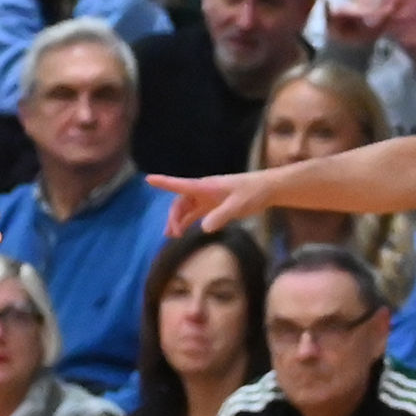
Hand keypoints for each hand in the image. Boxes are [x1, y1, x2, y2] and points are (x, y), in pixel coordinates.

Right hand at [150, 168, 286, 237]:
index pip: (181, 185)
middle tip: (173, 234)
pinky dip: (188, 221)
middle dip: (174, 217)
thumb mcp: (238, 206)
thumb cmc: (253, 193)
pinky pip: (195, 213)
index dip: (164, 182)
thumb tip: (203, 228)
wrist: (267, 189)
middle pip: (180, 202)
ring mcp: (208, 198)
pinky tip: (183, 231)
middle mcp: (204, 191)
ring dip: (178, 220)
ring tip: (171, 236)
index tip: (148, 179)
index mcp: (206, 187)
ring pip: (186, 208)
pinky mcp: (214, 205)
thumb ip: (221, 216)